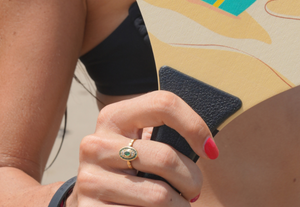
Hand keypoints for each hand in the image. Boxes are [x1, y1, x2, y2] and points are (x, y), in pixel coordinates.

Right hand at [67, 91, 217, 205]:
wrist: (90, 203)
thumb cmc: (129, 170)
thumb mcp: (139, 144)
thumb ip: (162, 135)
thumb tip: (207, 145)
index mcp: (113, 117)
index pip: (164, 104)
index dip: (194, 126)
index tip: (210, 150)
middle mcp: (96, 144)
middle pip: (166, 157)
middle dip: (192, 179)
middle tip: (194, 189)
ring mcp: (89, 179)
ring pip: (160, 195)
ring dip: (180, 206)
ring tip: (179, 205)